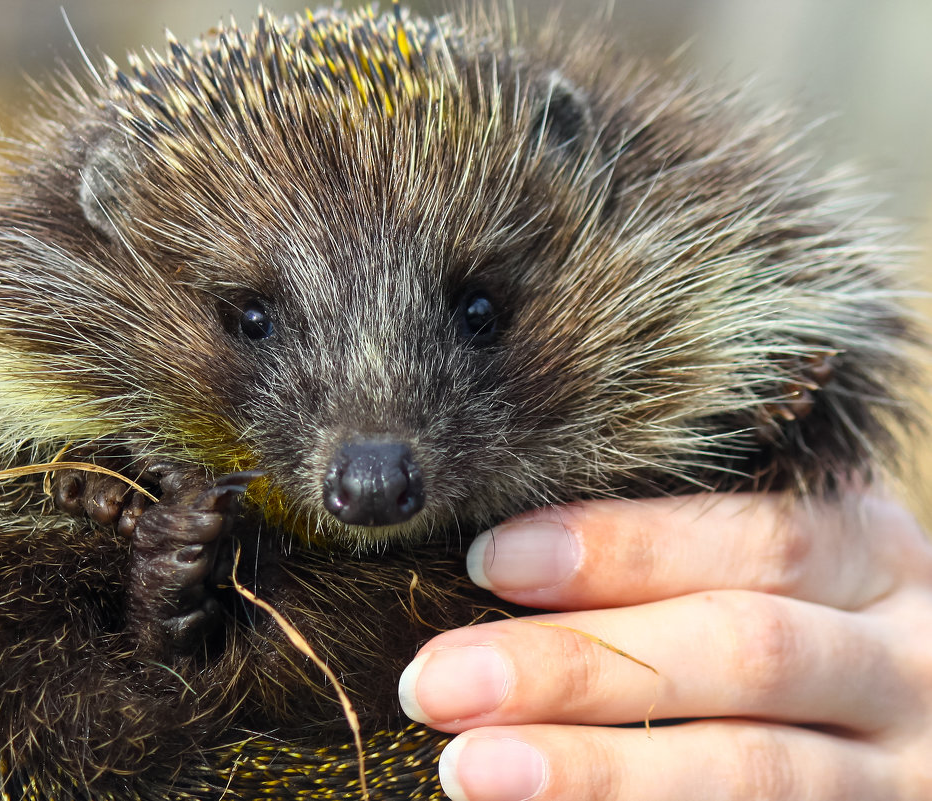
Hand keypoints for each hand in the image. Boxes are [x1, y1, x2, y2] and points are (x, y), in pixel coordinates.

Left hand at [399, 492, 931, 799]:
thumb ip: (682, 560)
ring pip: (752, 772)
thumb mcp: (784, 573)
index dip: (619, 549)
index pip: (754, 539)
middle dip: (578, 665)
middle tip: (440, 681)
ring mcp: (901, 772)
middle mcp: (905, 663)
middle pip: (742, 652)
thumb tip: (496, 569)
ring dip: (597, 772)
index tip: (490, 561)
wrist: (918, 728)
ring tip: (470, 771)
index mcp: (874, 560)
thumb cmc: (819, 627)